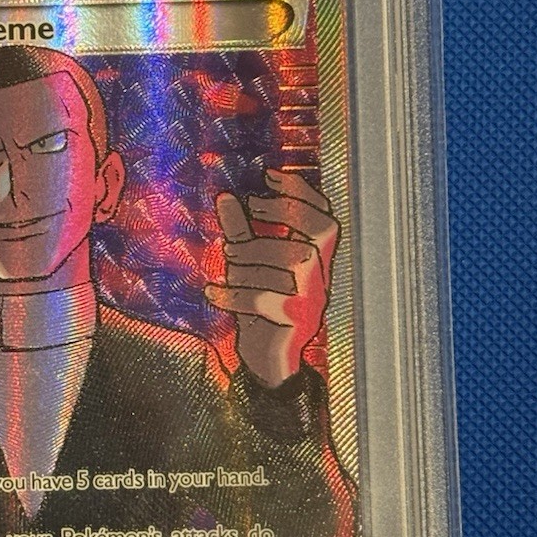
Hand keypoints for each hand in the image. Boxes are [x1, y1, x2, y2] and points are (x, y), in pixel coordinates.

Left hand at [205, 168, 338, 387]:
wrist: (267, 360)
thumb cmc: (259, 307)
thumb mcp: (246, 265)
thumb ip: (240, 232)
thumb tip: (225, 196)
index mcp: (314, 259)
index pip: (325, 218)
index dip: (304, 194)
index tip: (269, 175)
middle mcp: (320, 277)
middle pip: (313, 236)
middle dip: (279, 218)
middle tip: (249, 209)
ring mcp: (312, 300)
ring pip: (285, 267)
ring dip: (247, 261)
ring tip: (226, 265)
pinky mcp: (295, 322)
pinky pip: (264, 300)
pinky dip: (232, 294)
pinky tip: (211, 293)